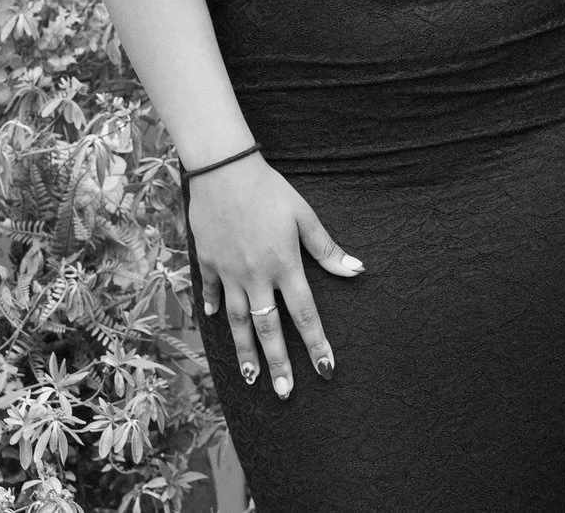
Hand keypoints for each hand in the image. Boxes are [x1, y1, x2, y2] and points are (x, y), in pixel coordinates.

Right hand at [186, 155, 362, 397]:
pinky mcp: (208, 263)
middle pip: (268, 329)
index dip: (316, 344)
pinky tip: (213, 323)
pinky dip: (212, 307)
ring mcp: (228, 273)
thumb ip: (327, 249)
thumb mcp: (305, 216)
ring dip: (245, 352)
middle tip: (284, 393)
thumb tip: (357, 271)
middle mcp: (255, 277)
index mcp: (284, 266)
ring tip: (251, 378)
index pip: (305, 314)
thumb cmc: (271, 190)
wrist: (224, 171)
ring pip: (236, 321)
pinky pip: (211, 292)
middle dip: (278, 364)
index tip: (325, 370)